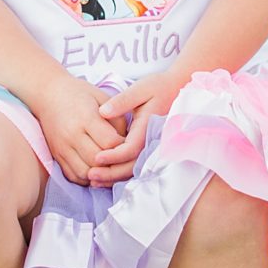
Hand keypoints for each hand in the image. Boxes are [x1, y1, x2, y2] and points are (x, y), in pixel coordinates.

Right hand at [32, 73, 128, 185]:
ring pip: (86, 173)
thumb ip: (117, 119)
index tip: (127, 142)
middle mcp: (72, 134)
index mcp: (85, 117)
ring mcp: (62, 147)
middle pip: (98, 161)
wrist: (48, 94)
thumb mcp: (101, 97)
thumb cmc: (78, 93)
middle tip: (122, 158)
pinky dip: (87, 178)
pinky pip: (73, 176)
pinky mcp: (56, 156)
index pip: (109, 142)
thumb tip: (128, 142)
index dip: (123, 146)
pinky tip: (95, 170)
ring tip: (109, 166)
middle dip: (113, 162)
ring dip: (101, 174)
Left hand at [88, 67, 184, 184]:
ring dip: (114, 177)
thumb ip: (122, 101)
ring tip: (93, 180)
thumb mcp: (139, 89)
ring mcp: (152, 146)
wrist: (178, 88)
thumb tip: (103, 112)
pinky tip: (105, 174)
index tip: (96, 158)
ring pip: (134, 169)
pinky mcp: (149, 147)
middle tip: (89, 176)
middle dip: (110, 173)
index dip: (113, 156)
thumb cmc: (158, 86)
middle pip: (132, 166)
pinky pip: (135, 164)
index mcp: (148, 127)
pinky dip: (120, 172)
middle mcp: (151, 141)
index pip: (130, 149)